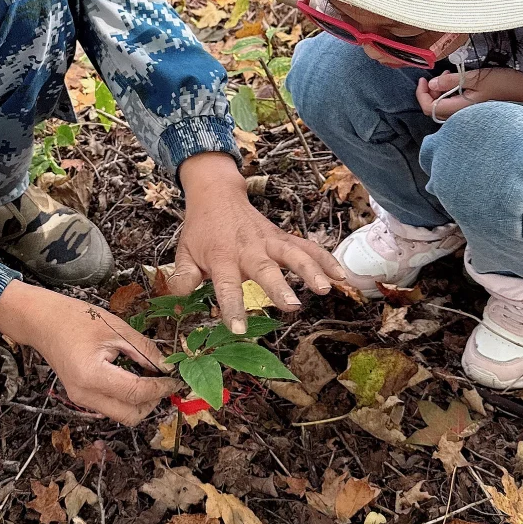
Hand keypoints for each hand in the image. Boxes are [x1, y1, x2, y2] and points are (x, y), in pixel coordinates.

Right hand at [0, 281, 172, 424]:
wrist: (43, 321)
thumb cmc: (76, 319)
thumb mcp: (116, 329)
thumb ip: (144, 350)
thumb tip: (167, 367)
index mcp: (93, 376)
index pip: (137, 393)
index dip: (161, 388)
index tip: (176, 379)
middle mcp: (85, 395)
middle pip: (130, 416)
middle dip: (152, 402)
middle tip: (163, 381)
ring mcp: (80, 400)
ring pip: (121, 415)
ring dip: (140, 402)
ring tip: (149, 377)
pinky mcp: (80, 397)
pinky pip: (110, 407)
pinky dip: (126, 399)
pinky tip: (133, 378)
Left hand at [171, 152, 343, 332]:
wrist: (217, 195)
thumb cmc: (201, 230)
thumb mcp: (184, 253)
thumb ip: (184, 278)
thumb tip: (180, 302)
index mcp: (221, 258)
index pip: (226, 286)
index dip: (232, 307)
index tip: (238, 328)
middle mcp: (248, 249)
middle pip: (265, 269)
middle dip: (279, 287)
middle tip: (292, 306)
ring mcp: (269, 241)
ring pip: (293, 254)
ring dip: (310, 270)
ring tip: (325, 288)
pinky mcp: (283, 237)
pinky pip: (307, 247)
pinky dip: (325, 259)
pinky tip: (342, 275)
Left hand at [415, 68, 522, 121]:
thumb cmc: (509, 85)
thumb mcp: (479, 77)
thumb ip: (453, 80)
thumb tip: (432, 82)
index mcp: (461, 109)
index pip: (430, 108)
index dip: (422, 94)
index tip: (424, 79)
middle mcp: (463, 118)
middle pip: (435, 110)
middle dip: (430, 92)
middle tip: (437, 75)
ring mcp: (470, 117)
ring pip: (445, 109)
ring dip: (442, 93)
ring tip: (450, 76)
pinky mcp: (477, 114)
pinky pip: (457, 108)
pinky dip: (452, 96)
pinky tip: (460, 84)